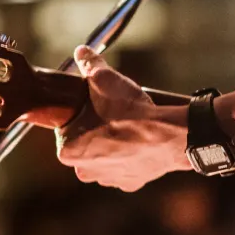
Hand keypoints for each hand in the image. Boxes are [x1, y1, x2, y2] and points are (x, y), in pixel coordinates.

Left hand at [55, 46, 189, 191]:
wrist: (168, 136)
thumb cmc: (130, 112)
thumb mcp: (104, 80)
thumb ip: (89, 64)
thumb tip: (81, 52)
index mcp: (68, 151)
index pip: (66, 128)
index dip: (80, 113)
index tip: (92, 105)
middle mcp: (84, 171)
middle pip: (84, 143)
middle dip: (94, 129)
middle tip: (110, 113)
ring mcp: (108, 179)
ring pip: (104, 156)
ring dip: (112, 143)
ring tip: (126, 125)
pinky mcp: (131, 183)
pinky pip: (125, 166)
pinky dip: (131, 154)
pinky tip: (138, 140)